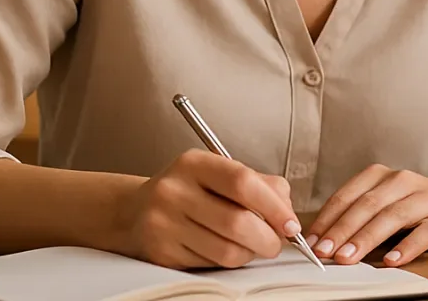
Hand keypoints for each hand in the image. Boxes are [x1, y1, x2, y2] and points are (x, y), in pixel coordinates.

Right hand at [114, 149, 300, 268]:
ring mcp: (164, 223)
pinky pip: (211, 264)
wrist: (136, 212)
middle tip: (276, 242)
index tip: (291, 224)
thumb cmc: (190, 192)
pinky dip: (229, 261)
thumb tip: (288, 209)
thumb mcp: (218, 174)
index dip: (275, 206)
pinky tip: (226, 249)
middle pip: (238, 222)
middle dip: (268, 238)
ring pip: (227, 250)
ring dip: (250, 253)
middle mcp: (174, 190)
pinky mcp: (162, 252)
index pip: (243, 182)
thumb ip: (259, 184)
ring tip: (253, 246)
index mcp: (194, 163)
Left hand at [304, 164, 427, 266]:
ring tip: (348, 257)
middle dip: (342, 229)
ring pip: (392, 216)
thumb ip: (364, 213)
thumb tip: (326, 239)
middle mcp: (403, 182)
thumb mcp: (392, 200)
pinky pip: (424, 232)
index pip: (349, 195)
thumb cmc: (425, 203)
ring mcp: (426, 199)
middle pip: (367, 205)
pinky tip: (391, 260)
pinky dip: (406, 246)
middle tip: (323, 252)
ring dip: (367, 237)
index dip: (328, 217)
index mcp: (384, 176)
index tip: (310, 240)